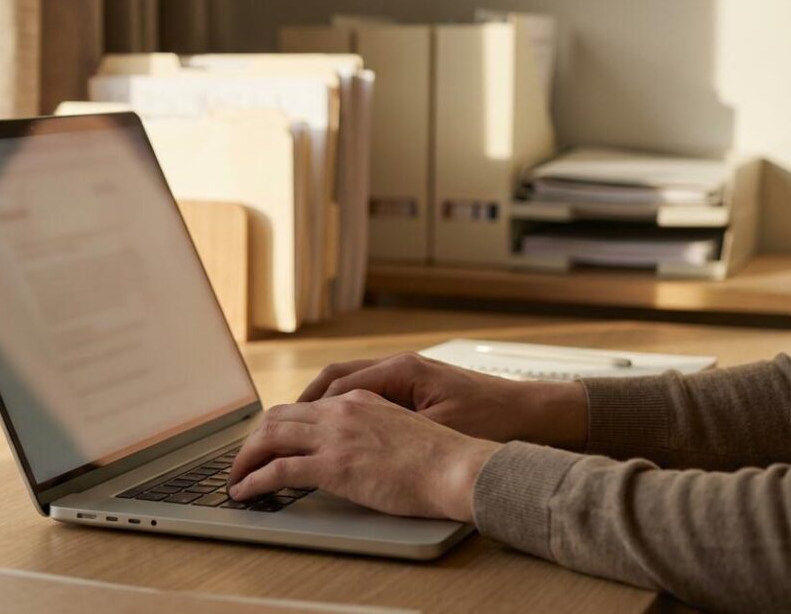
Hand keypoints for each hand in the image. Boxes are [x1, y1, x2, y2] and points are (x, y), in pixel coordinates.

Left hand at [226, 390, 498, 521]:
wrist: (458, 467)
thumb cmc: (444, 457)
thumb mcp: (403, 429)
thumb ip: (374, 429)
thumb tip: (357, 448)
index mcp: (360, 400)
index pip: (306, 406)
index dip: (281, 424)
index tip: (269, 440)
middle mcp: (342, 411)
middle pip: (279, 416)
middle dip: (254, 438)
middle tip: (244, 458)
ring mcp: (335, 437)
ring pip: (270, 437)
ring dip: (245, 458)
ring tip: (235, 476)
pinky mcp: (332, 465)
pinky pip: (277, 470)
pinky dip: (253, 480)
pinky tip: (244, 491)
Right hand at [299, 353, 586, 450]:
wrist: (533, 413)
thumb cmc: (492, 420)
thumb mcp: (438, 430)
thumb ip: (391, 431)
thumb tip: (349, 443)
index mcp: (401, 371)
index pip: (336, 383)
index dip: (308, 408)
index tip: (285, 429)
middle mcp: (399, 367)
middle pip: (334, 378)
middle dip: (303, 402)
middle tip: (277, 428)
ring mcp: (407, 377)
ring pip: (348, 384)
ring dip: (321, 404)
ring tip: (298, 429)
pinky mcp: (416, 390)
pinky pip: (366, 393)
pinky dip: (343, 408)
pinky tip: (337, 430)